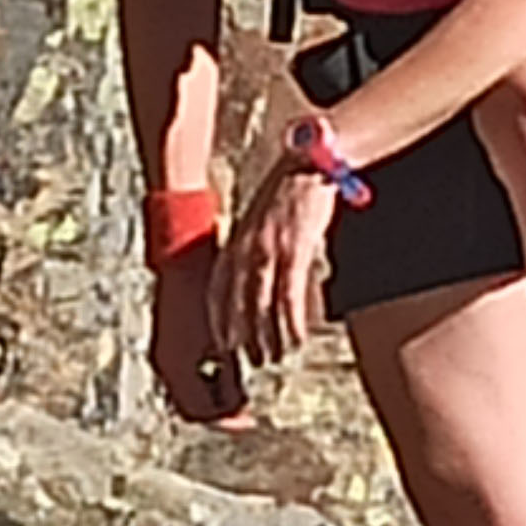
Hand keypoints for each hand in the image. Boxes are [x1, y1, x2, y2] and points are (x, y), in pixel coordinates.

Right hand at [148, 249, 252, 426]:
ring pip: (191, 387)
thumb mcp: (228, 338)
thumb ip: (236, 372)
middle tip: (249, 405)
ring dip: (216, 390)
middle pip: (193, 405)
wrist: (184, 256)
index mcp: (178, 367)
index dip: (227, 419)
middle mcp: (166, 363)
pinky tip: (231, 362)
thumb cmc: (208, 292)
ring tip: (244, 383)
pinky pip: (188, 369)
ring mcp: (165, 351)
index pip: (200, 413)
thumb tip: (247, 398)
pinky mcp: (168, 339)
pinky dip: (209, 372)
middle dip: (222, 407)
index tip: (249, 418)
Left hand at [220, 166, 336, 364]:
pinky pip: (288, 294)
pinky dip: (290, 321)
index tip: (222, 343)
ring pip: (261, 305)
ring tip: (273, 358)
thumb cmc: (289, 194)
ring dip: (267, 336)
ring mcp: (267, 250)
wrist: (307, 163)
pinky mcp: (293, 249)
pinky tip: (295, 338)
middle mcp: (244, 249)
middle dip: (241, 336)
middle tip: (249, 361)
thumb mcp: (262, 223)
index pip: (218, 290)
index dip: (219, 319)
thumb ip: (256, 249)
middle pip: (237, 304)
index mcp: (235, 243)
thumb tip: (262, 276)